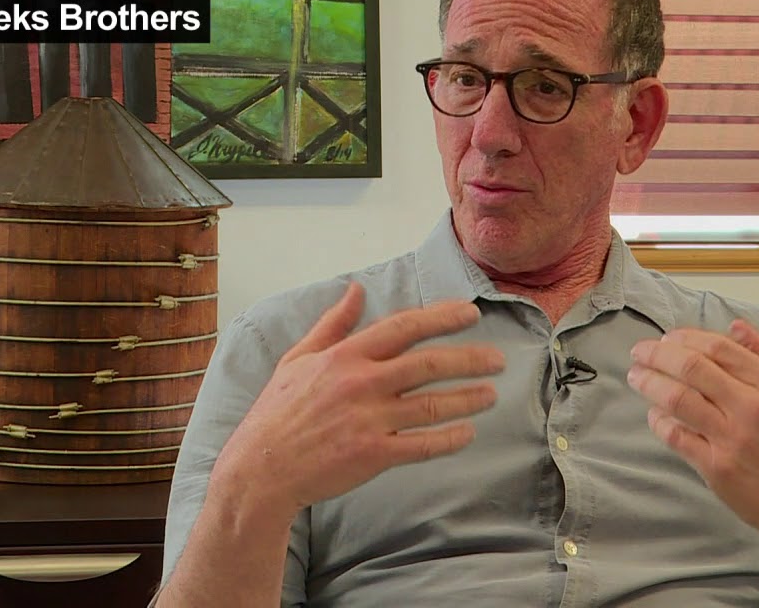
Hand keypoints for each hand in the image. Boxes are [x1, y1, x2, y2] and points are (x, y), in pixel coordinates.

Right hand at [213, 281, 504, 516]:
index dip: (442, 317)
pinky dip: (450, 439)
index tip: (470, 314)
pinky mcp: (373, 454)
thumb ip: (332, 324)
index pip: (404, 327)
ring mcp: (369, 420)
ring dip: (469, 398)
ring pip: (433, 405)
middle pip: (429, 364)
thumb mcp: (297, 358)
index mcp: (344, 355)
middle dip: (470, 359)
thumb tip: (355, 290)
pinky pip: (423, 445)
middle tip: (497, 360)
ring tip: (490, 395)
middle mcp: (361, 383)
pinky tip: (467, 433)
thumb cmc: (277, 412)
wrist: (261, 468)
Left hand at [626, 320, 758, 551]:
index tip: (667, 338)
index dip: (685, 338)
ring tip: (637, 377)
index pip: (717, 347)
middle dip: (656, 354)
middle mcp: (753, 407)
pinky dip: (658, 421)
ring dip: (648, 383)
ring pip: (676, 399)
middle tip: (639, 353)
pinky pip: (675, 436)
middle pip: (690, 367)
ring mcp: (733, 438)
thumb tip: (735, 326)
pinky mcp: (717, 467)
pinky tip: (655, 415)